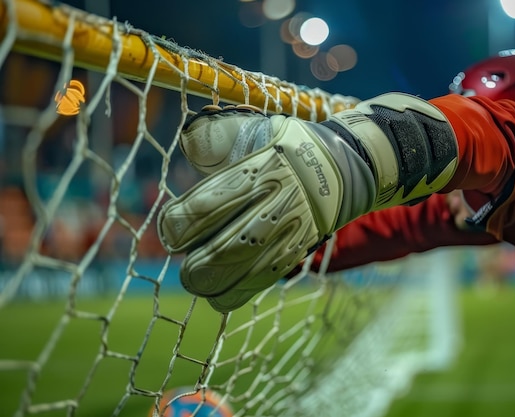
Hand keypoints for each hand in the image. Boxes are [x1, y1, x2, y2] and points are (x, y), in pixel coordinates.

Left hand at [158, 94, 457, 311]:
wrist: (341, 169)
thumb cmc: (284, 148)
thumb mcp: (254, 128)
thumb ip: (216, 135)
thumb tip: (187, 144)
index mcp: (260, 169)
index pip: (212, 204)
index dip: (183, 222)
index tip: (171, 227)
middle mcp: (276, 204)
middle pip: (229, 247)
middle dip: (199, 265)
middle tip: (185, 264)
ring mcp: (290, 232)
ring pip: (248, 271)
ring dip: (215, 284)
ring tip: (198, 281)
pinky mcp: (297, 251)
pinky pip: (265, 280)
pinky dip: (237, 293)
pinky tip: (219, 295)